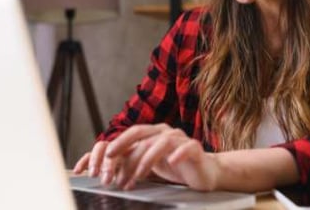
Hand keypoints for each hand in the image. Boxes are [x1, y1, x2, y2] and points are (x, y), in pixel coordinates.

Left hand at [74, 124, 218, 190]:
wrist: (203, 173)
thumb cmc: (174, 168)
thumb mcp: (150, 164)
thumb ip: (133, 161)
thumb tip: (107, 167)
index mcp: (155, 133)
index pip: (134, 132)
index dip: (119, 142)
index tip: (106, 156)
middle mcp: (166, 132)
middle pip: (143, 134)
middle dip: (127, 151)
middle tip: (115, 168)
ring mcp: (181, 139)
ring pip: (162, 142)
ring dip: (147, 159)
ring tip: (138, 176)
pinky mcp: (195, 149)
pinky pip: (186, 148)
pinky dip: (178, 154)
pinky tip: (171, 163)